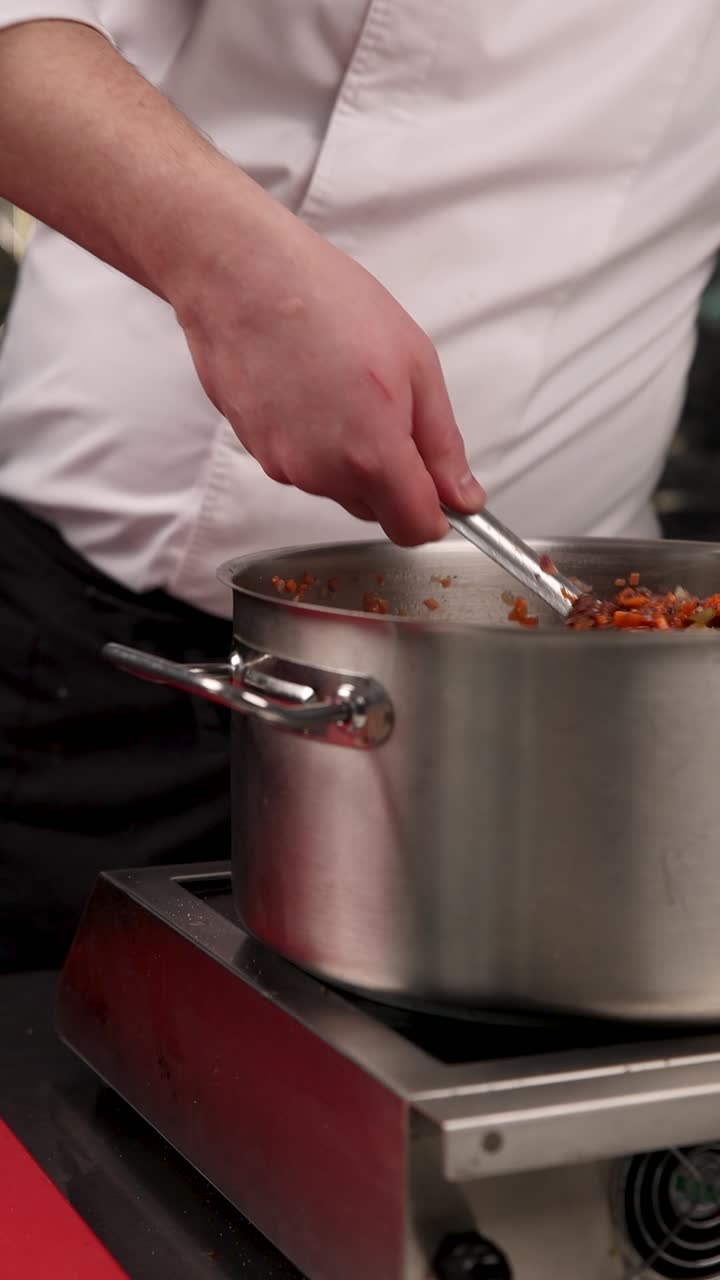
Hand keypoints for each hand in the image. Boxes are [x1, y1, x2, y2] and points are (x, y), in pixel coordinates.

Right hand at [172, 191, 484, 544]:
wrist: (242, 274)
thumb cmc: (325, 300)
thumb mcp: (416, 363)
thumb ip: (442, 443)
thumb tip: (462, 495)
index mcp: (373, 455)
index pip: (414, 529)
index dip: (435, 515)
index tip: (441, 493)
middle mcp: (324, 474)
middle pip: (374, 510)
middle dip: (391, 477)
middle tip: (388, 408)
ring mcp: (284, 465)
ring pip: (336, 486)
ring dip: (348, 455)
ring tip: (341, 386)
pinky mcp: (256, 451)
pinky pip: (301, 464)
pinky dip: (313, 439)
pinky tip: (309, 389)